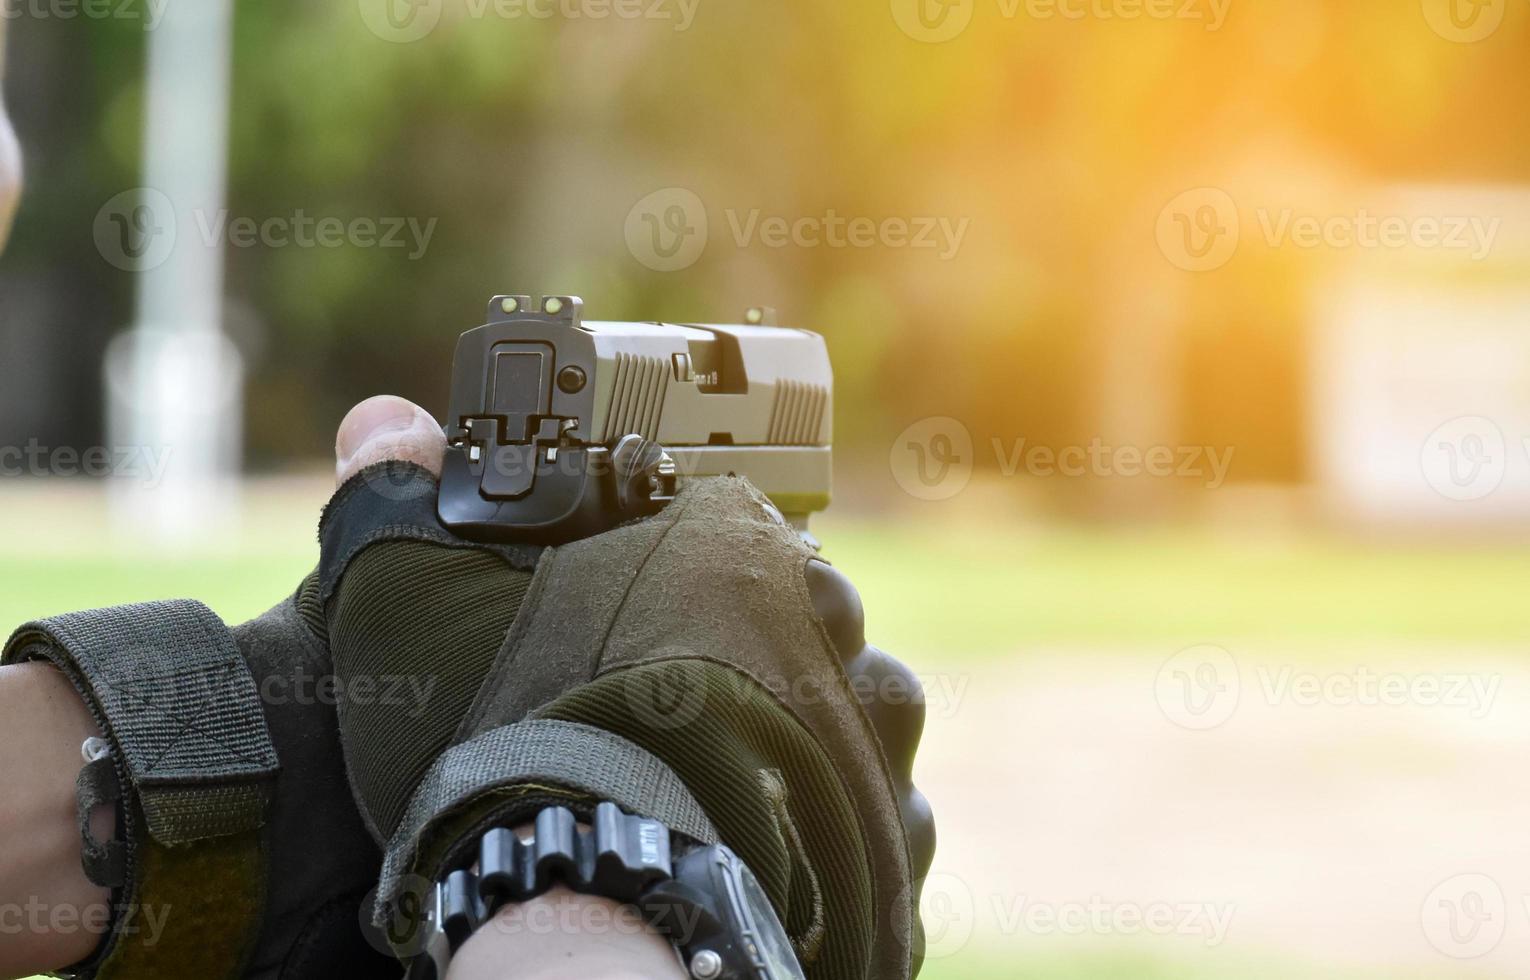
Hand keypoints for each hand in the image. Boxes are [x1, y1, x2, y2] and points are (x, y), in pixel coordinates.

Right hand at [322, 394, 934, 977]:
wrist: (610, 897)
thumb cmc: (521, 735)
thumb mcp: (423, 600)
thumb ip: (404, 502)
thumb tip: (379, 421)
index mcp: (739, 545)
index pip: (725, 529)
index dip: (674, 577)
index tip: (636, 625)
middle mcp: (834, 625)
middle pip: (794, 623)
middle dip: (745, 657)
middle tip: (667, 714)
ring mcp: (879, 734)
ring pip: (849, 714)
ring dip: (802, 738)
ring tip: (717, 784)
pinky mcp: (899, 839)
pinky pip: (877, 816)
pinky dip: (834, 827)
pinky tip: (767, 844)